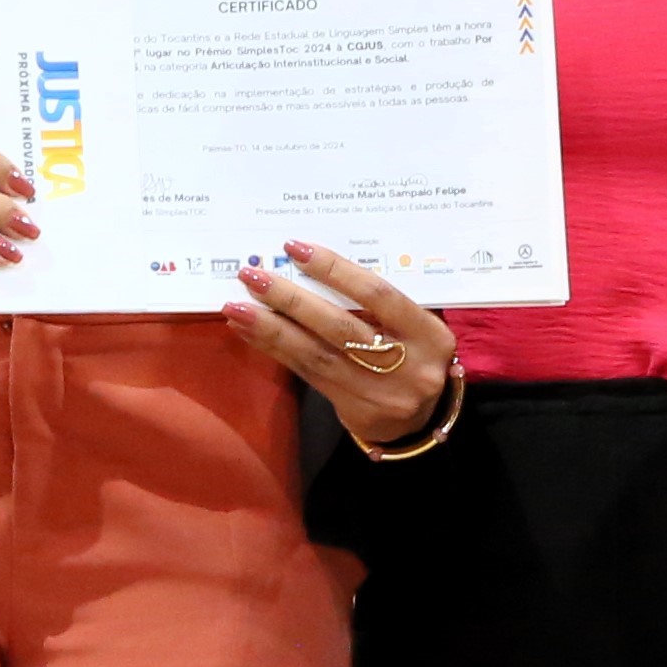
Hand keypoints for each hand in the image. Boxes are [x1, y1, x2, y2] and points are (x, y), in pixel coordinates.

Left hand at [218, 239, 452, 447]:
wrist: (423, 417)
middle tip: (254, 275)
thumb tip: (312, 266)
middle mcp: (408, 365)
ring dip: (271, 328)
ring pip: (316, 354)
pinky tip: (249, 332)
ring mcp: (380, 392)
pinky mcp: (354, 410)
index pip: (378, 295)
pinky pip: (307, 373)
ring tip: (237, 307)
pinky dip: (275, 349)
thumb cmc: (412, 354)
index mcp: (429, 334)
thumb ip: (377, 304)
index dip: (336, 270)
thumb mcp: (412, 326)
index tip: (296, 249)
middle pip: (340, 327)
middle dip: (292, 299)